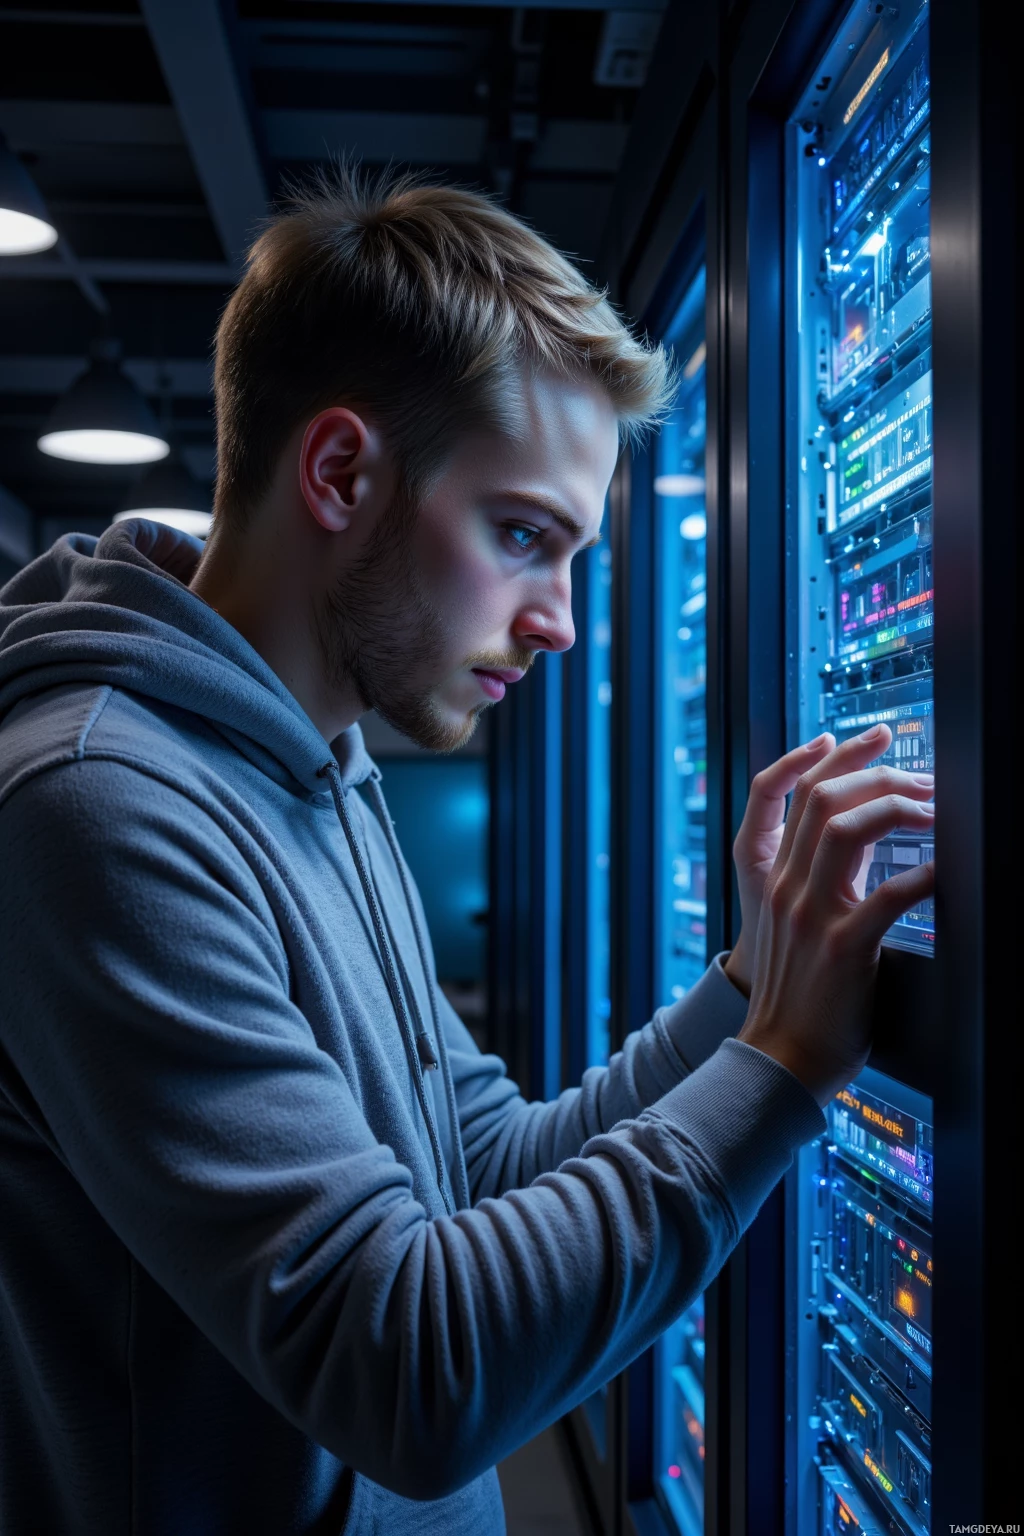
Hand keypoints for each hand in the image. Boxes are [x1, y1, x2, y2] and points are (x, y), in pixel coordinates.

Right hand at [736, 723, 934, 1105]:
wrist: (779, 1058)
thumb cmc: (801, 998)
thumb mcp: (801, 926)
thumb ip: (826, 884)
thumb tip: (878, 843)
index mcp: (779, 879)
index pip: (802, 792)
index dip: (843, 758)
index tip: (879, 741)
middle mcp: (790, 888)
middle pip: (826, 797)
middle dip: (883, 774)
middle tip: (928, 778)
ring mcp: (813, 916)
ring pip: (848, 829)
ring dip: (902, 810)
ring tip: (939, 812)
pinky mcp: (844, 949)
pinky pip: (889, 897)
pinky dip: (925, 875)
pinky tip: (950, 869)